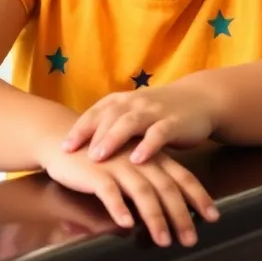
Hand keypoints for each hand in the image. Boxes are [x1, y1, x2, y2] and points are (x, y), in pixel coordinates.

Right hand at [39, 141, 217, 247]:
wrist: (64, 139)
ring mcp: (118, 165)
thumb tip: (174, 208)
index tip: (214, 217)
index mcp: (151, 158)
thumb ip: (151, 180)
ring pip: (142, 191)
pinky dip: (118, 207)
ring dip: (155, 217)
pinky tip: (125, 225)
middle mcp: (139, 160)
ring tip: (164, 240)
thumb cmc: (102, 155)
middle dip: (181, 215)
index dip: (198, 196)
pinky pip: (109, 191)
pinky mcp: (95, 172)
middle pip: (167, 187)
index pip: (182, 177)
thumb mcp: (131, 164)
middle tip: (191, 239)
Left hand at [62, 83, 218, 164]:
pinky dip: (147, 146)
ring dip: (112, 139)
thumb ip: (111, 127)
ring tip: (98, 157)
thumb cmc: (159, 112)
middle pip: (108, 117)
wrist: (199, 100)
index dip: (78, 129)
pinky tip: (137, 160)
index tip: (62, 148)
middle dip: (89, 135)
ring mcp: (155, 111)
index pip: (95, 113)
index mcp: (122, 101)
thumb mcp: (132, 115)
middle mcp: (136, 103)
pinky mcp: (174, 122)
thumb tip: (82, 150)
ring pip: (130, 123)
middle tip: (72, 153)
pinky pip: (159, 133)